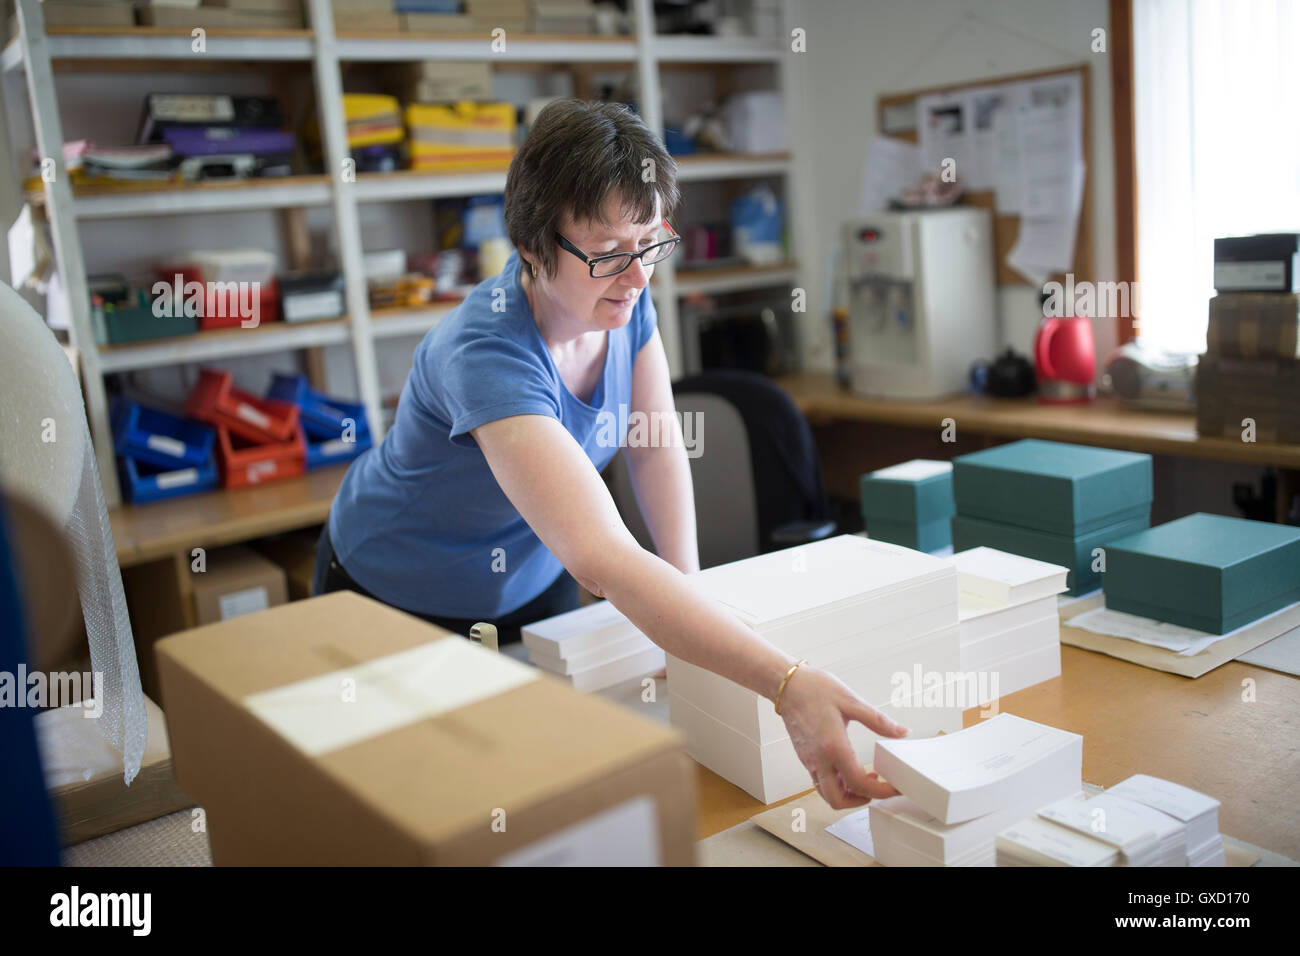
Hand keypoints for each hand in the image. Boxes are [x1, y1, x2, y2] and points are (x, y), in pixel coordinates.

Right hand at [777, 664, 907, 809]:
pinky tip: (847, 768)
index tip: (894, 788)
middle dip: (861, 800)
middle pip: (838, 801)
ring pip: (827, 794)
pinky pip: (820, 782)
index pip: (859, 783)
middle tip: (877, 788)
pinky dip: (836, 785)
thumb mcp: (851, 701)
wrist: (786, 685)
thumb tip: (900, 731)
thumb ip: (878, 720)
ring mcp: (809, 761)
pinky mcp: (805, 758)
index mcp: (833, 746)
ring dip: (847, 795)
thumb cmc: (814, 689)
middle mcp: (819, 759)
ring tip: (864, 779)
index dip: (881, 791)